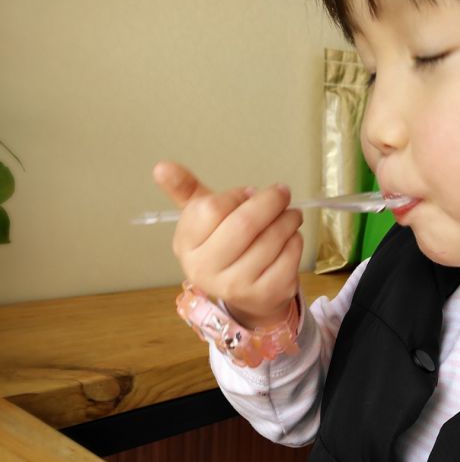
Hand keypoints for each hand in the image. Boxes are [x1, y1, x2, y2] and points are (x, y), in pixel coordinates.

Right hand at [153, 161, 303, 327]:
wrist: (247, 293)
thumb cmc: (225, 245)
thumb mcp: (202, 218)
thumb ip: (184, 190)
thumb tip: (161, 167)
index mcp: (186, 245)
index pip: (212, 208)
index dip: (236, 196)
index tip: (248, 193)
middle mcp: (205, 270)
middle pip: (244, 224)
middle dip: (270, 202)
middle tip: (283, 193)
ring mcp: (236, 286)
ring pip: (271, 239)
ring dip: (288, 219)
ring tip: (290, 214)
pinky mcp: (266, 295)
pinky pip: (289, 256)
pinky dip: (295, 241)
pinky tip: (290, 238)